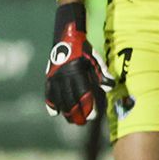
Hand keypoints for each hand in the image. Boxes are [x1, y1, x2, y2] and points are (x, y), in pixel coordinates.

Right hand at [43, 0, 110, 124]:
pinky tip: (54, 113)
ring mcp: (55, 77)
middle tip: (82, 122)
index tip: (92, 116)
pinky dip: (51, 104)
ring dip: (65, 112)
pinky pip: (48, 93)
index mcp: (77, 72)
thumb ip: (102, 73)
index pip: (83, 94)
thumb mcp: (95, 58)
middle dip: (76, 113)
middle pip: (70, 100)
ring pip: (59, 99)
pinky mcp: (49, 77)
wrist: (66, 36)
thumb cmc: (83, 49)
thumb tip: (110, 87)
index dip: (87, 106)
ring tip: (71, 120)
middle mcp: (64, 76)